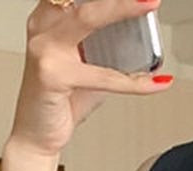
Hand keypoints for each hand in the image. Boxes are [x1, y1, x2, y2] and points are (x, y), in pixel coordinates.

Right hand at [11, 0, 171, 159]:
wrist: (37, 136)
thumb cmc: (61, 100)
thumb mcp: (89, 66)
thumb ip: (108, 48)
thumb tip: (143, 40)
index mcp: (49, 18)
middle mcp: (42, 27)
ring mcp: (45, 48)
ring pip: (90, 19)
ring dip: (123, 9)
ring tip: (149, 5)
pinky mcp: (52, 75)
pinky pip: (103, 75)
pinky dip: (134, 81)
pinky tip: (155, 82)